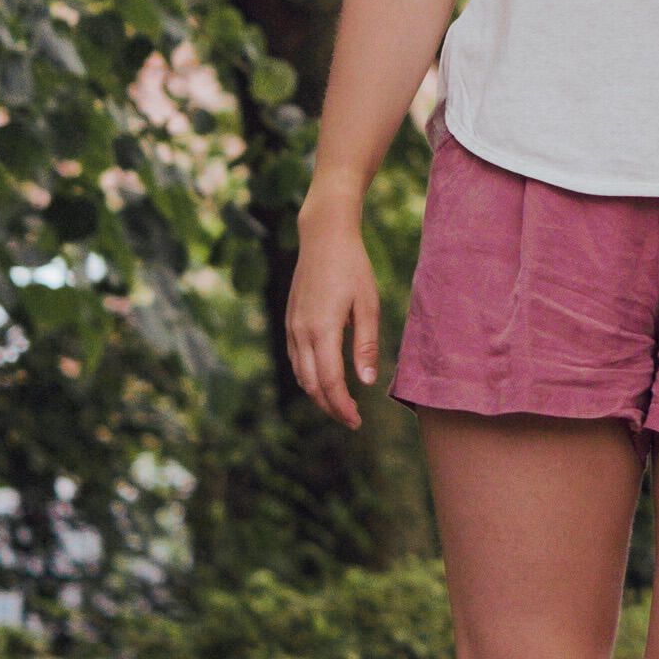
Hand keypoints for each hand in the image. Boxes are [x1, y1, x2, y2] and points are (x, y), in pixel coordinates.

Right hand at [285, 204, 385, 430]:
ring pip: (300, 374)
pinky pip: (294, 359)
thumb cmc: (353, 267)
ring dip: (318, 394)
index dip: (342, 406)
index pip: (329, 381)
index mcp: (323, 329)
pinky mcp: (290, 321)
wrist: (323, 237)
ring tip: (340, 405)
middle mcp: (301, 332)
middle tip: (352, 420)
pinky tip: (323, 381)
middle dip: (331, 407)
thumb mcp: (369, 304)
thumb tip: (366, 382)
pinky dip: (307, 377)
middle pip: (311, 384)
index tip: (357, 421)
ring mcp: (292, 326)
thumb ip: (367, 345)